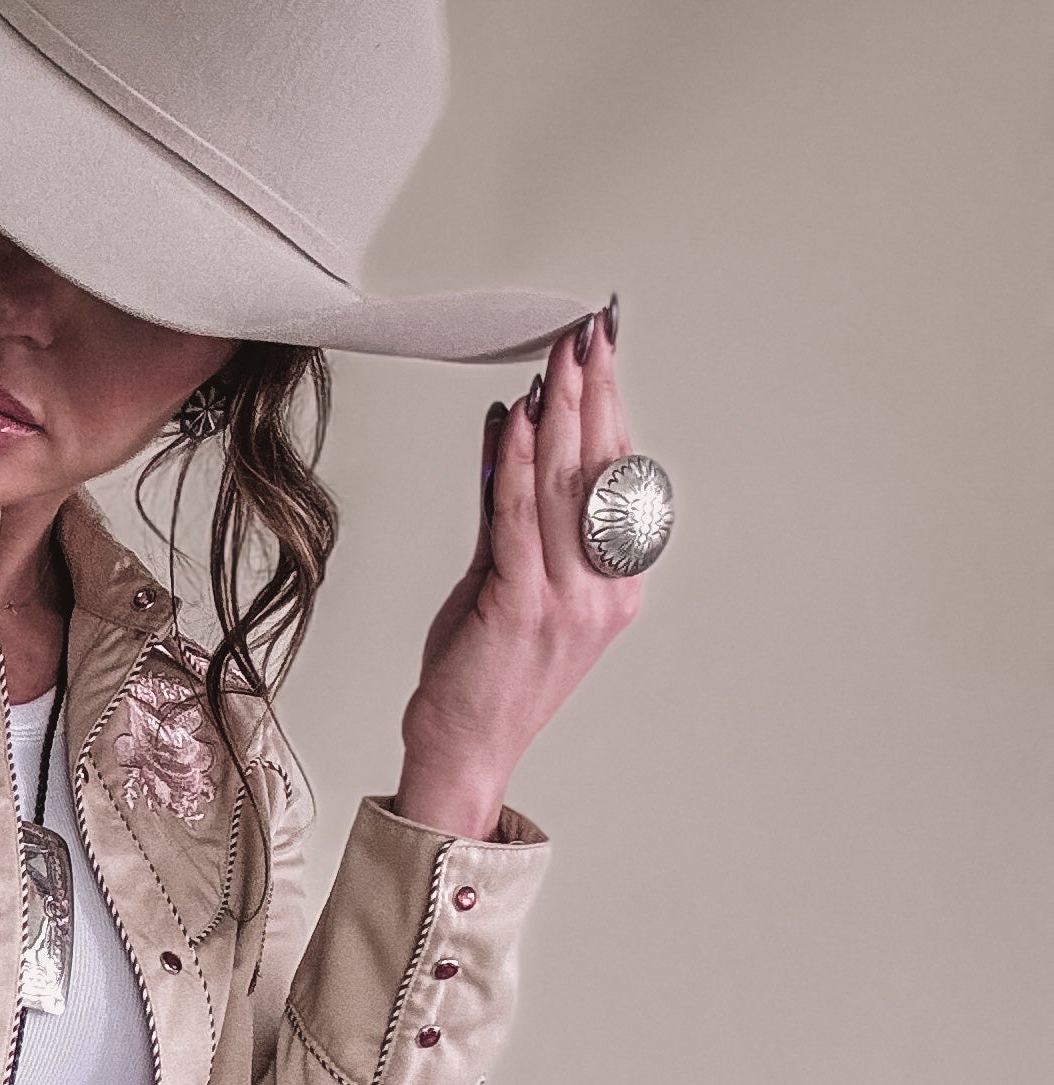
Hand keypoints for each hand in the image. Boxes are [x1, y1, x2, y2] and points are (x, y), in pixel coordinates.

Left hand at [394, 307, 645, 840]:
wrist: (466, 752)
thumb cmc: (484, 677)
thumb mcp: (504, 583)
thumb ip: (509, 512)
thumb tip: (511, 429)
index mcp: (615, 584)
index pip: (619, 477)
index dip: (611, 408)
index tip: (602, 353)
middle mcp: (603, 590)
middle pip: (602, 470)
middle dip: (594, 391)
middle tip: (588, 332)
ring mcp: (568, 600)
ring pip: (567, 486)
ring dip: (561, 411)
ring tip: (558, 356)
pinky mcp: (522, 606)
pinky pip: (521, 520)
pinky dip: (519, 462)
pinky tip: (518, 418)